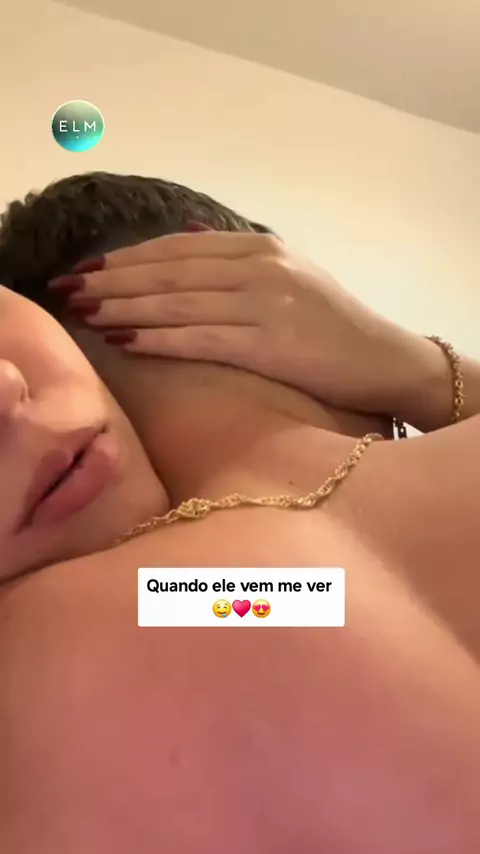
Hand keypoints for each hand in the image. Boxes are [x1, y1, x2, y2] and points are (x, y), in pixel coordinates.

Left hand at [51, 229, 433, 417]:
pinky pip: (201, 339)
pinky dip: (159, 340)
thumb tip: (183, 237)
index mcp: (260, 248)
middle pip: (169, 272)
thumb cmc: (333, 324)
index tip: (86, 268)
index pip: (177, 248)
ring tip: (86, 315)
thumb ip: (236, 257)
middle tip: (69, 289)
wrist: (384, 358)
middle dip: (113, 281)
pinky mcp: (272, 344)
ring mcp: (267, 304)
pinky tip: (126, 342)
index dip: (126, 259)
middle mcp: (261, 267)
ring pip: (179, 303)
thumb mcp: (288, 275)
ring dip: (126, 309)